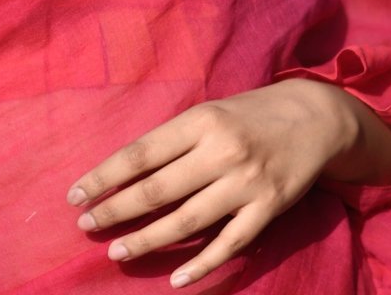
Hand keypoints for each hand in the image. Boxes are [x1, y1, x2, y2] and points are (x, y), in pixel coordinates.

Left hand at [65, 80, 357, 288]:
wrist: (314, 117)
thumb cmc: (249, 113)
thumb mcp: (210, 112)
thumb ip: (176, 140)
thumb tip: (127, 172)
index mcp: (200, 121)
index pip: (140, 153)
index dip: (105, 176)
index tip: (76, 195)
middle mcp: (221, 151)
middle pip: (157, 189)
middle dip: (116, 210)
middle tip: (86, 226)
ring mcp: (246, 183)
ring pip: (187, 221)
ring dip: (147, 240)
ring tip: (117, 252)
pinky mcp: (268, 208)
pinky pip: (230, 243)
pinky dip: (202, 264)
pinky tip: (176, 279)